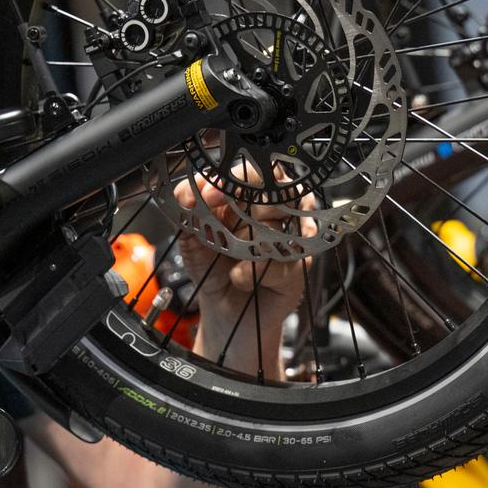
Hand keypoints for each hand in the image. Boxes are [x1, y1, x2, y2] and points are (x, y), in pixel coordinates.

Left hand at [172, 166, 316, 374]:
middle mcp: (274, 212)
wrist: (224, 317)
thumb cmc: (213, 273)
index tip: (209, 193)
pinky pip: (282, 258)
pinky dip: (254, 271)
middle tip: (221, 225)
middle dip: (244, 206)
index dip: (233, 178)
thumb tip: (188, 192)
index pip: (251, 170)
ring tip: (233, 256)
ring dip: (249, 242)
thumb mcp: (191, 240)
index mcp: (247, 198)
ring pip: (281, 221)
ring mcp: (291, 237)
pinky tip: (241, 279)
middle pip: (276, 188)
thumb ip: (187, 211)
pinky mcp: (300, 266)